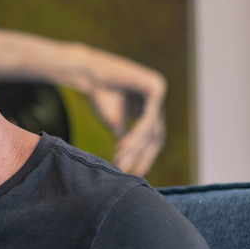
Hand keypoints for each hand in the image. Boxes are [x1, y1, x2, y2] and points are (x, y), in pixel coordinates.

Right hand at [76, 49, 166, 177]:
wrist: (90, 74)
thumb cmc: (100, 94)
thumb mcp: (115, 121)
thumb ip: (126, 136)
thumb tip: (129, 155)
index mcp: (151, 107)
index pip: (154, 137)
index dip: (145, 157)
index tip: (136, 173)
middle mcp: (158, 99)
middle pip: (156, 136)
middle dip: (142, 155)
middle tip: (129, 171)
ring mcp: (159, 92)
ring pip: (151, 130)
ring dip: (135, 147)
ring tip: (119, 159)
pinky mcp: (155, 87)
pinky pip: (148, 119)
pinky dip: (136, 134)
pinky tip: (123, 146)